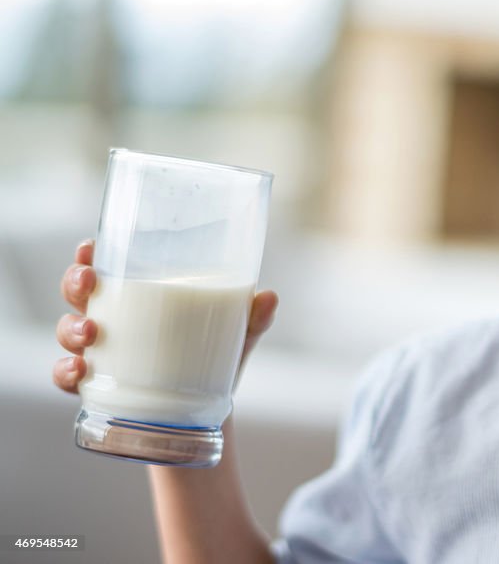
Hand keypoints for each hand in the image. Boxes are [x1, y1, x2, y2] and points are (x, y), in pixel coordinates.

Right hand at [52, 239, 278, 393]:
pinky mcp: (99, 388)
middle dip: (75, 282)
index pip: (108, 266)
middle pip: (80, 292)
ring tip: (91, 333)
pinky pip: (68, 378)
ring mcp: (102, 354)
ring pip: (69, 331)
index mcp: (143, 297)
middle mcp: (115, 320)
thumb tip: (269, 297)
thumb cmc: (216, 358)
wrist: (208, 415)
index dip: (90, 254)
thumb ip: (253, 317)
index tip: (90, 246)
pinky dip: (66, 374)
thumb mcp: (238, 334)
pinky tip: (79, 373)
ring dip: (71, 328)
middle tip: (89, 283)